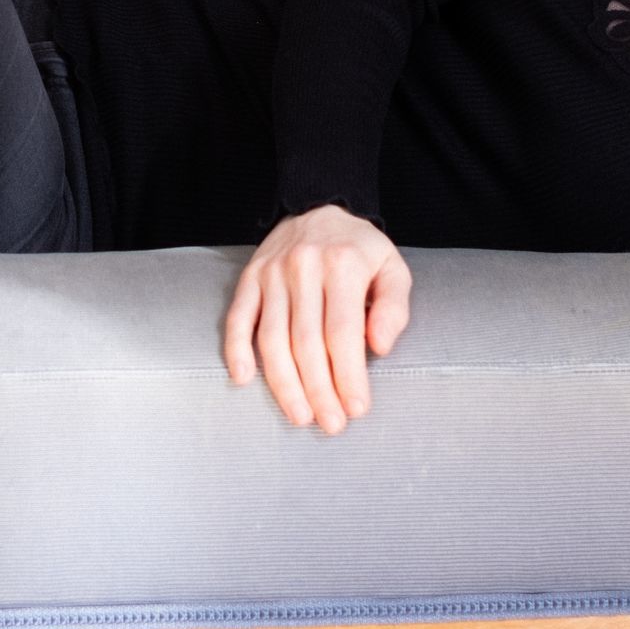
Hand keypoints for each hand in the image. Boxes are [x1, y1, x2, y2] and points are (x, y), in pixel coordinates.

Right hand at [221, 205, 412, 433]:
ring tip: (299, 415)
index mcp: (342, 266)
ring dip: (284, 383)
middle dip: (319, 390)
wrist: (318, 205)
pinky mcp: (250, 277)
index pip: (343, 332)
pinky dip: (236, 350)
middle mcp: (303, 268)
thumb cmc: (360, 249)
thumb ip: (393, 307)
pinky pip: (238, 318)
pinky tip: (243, 379)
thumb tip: (380, 346)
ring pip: (272, 338)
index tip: (357, 408)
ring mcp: (271, 273)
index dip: (348, 375)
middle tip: (330, 423)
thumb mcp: (392, 268)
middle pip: (306, 342)